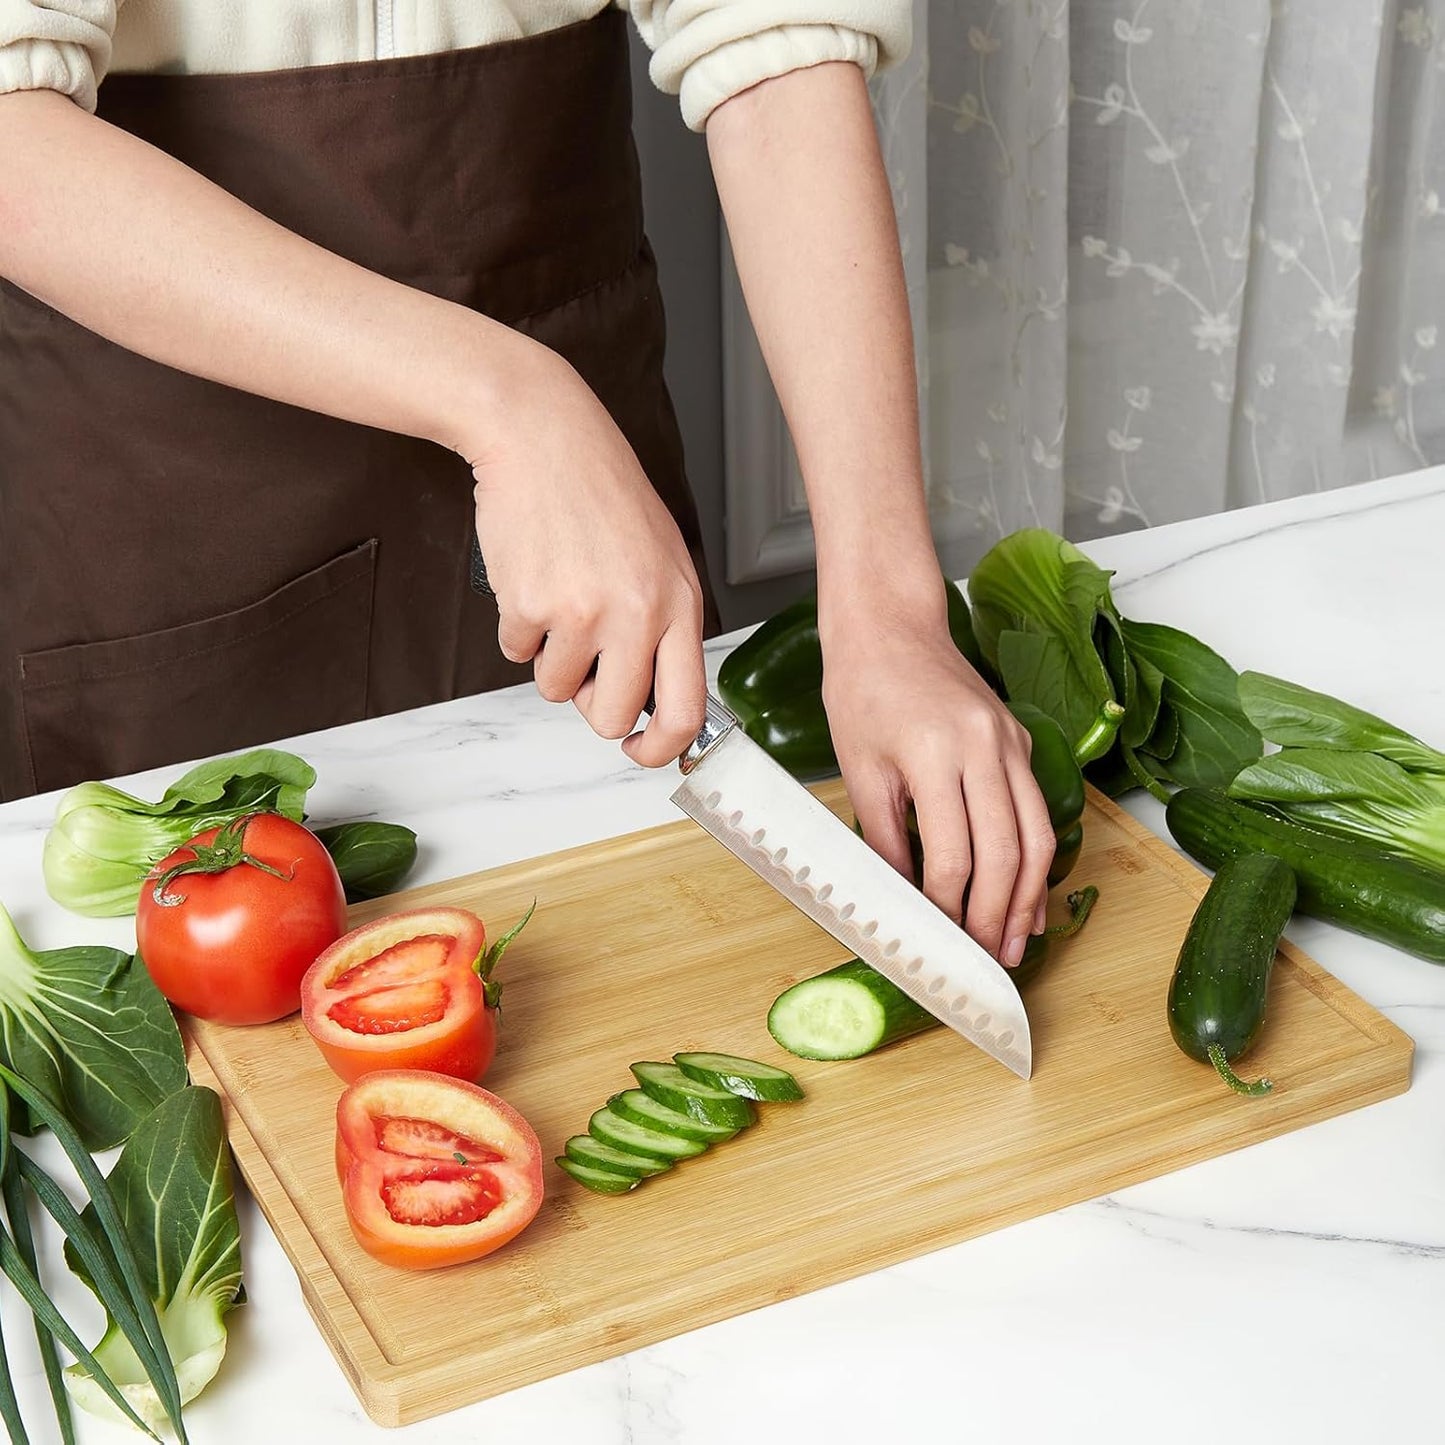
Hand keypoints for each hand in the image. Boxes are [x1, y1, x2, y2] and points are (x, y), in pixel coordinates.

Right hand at [461, 339, 705, 765]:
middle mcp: (638, 613)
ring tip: (559, 596)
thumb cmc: (601, 491)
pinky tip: (532, 576)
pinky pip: (516, 653)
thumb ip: (664, 624)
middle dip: (594, 708)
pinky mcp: (530, 605)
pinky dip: (518, 627)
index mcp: (680, 603)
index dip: (660, 747)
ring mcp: (583, 612)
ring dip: (551, 658)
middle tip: (586, 672)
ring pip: (558, 689)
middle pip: (614, 717)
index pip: (687, 708)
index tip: (641, 750)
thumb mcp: (661, 555)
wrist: (543, 435)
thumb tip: (655, 696)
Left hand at [820, 585, 1055, 965]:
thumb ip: (883, 837)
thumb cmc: (862, 691)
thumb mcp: (859, 768)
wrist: (890, 626)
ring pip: (1037, 834)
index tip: (939, 942)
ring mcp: (1011, 743)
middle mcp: (985, 748)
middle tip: (987, 961)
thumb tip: (902, 899)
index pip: (951, 856)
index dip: (947, 908)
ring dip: (1029, 895)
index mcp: (936, 753)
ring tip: (1015, 942)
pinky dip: (1037, 856)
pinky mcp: (1023, 741)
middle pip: (1004, 853)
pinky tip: (1028, 894)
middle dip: (996, 916)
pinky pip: (1039, 809)